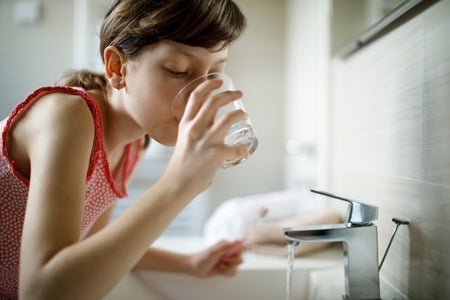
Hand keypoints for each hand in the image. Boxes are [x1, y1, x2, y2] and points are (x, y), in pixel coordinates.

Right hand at [163, 79, 248, 195]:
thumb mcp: (184, 140)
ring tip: (245, 115)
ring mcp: (205, 141)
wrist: (177, 184)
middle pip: (214, 102)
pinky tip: (244, 151)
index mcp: (185, 124)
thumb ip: (197, 129)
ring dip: (240, 114)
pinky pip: (237, 148)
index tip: (219, 81)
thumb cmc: (182, 164)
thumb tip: (213, 122)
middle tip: (239, 94)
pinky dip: (243, 149)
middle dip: (229, 94)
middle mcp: (194, 129)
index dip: (208, 85)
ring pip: (228, 118)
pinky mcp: (216, 154)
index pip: (196, 97)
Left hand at [187, 240, 243, 277]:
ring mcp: (226, 260)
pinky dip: (225, 274)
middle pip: (239, 260)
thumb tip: (238, 240)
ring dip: (227, 270)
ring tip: (218, 268)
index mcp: (226, 245)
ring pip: (236, 268)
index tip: (228, 259)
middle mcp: (227, 251)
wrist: (193, 268)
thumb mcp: (214, 253)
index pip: (240, 249)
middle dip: (231, 265)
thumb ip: (226, 247)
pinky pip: (232, 272)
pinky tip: (218, 271)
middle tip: (221, 264)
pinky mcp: (224, 267)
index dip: (236, 256)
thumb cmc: (201, 259)